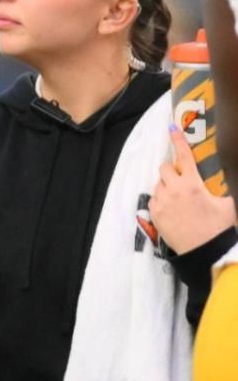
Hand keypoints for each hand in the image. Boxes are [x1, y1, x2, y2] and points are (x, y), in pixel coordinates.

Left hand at [149, 126, 236, 254]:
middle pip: (164, 168)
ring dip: (167, 186)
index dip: (178, 141)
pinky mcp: (154, 214)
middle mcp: (174, 190)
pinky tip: (173, 209)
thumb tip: (222, 182)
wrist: (205, 252)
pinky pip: (154, 199)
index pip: (184, 157)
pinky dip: (161, 199)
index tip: (171, 128)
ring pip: (158, 184)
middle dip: (172, 170)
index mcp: (193, 185)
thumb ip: (223, 189)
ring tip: (180, 199)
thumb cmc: (219, 228)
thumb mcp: (227, 204)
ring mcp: (162, 202)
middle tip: (182, 180)